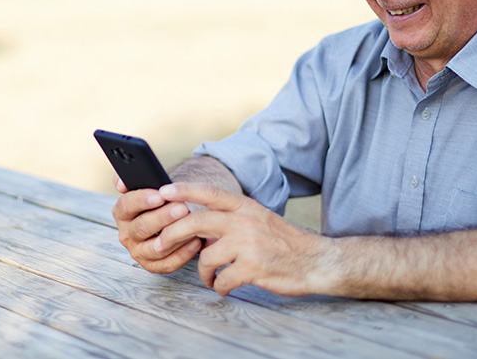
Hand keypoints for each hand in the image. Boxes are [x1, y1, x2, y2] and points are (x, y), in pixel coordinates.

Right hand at [111, 175, 202, 273]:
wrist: (170, 217)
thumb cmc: (160, 200)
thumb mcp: (147, 186)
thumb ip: (132, 179)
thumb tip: (121, 183)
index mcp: (122, 213)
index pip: (126, 206)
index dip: (142, 200)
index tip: (160, 195)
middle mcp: (126, 234)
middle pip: (142, 227)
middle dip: (163, 217)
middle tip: (182, 208)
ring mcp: (138, 252)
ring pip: (155, 247)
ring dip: (175, 236)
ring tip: (192, 224)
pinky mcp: (152, 266)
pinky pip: (167, 263)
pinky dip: (183, 254)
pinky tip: (196, 241)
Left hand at [154, 183, 330, 295]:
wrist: (317, 261)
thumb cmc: (285, 243)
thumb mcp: (260, 219)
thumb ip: (232, 219)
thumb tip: (199, 227)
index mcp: (246, 207)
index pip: (210, 192)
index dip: (184, 190)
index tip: (163, 190)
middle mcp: (245, 222)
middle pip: (196, 222)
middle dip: (172, 234)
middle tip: (159, 243)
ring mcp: (249, 245)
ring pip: (205, 257)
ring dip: (201, 272)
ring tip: (208, 278)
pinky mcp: (253, 268)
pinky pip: (222, 279)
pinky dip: (219, 287)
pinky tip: (224, 287)